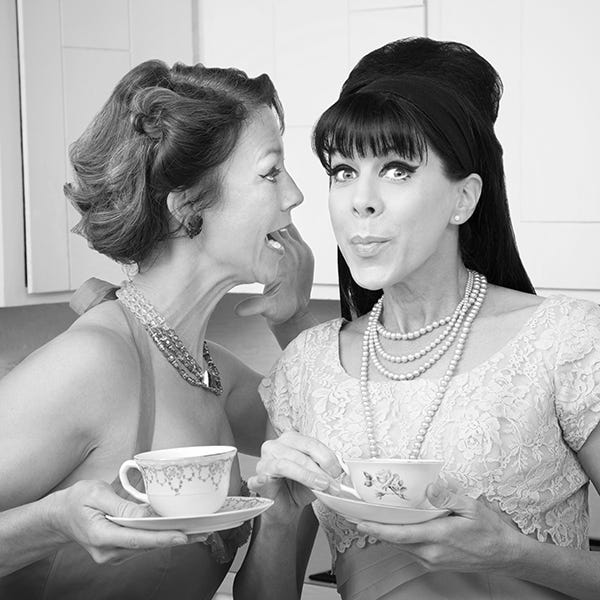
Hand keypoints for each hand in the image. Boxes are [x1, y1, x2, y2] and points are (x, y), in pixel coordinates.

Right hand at [49, 480, 192, 564]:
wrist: (60, 517)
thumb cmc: (76, 501)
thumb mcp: (96, 494)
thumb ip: (121, 505)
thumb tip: (145, 513)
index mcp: (100, 535)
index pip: (137, 539)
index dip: (162, 538)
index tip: (183, 536)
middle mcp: (108, 551)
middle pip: (147, 545)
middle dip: (175, 537)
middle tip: (203, 530)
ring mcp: (113, 555)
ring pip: (147, 546)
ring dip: (170, 538)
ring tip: (197, 529)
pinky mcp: (119, 552)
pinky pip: (143, 545)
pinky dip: (160, 537)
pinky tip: (177, 530)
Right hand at [235, 224, 313, 323]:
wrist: (296, 312)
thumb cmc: (280, 311)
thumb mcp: (268, 309)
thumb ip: (255, 306)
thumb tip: (238, 310)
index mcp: (284, 261)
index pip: (268, 235)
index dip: (255, 230)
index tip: (242, 229)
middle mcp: (295, 253)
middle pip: (276, 227)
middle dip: (261, 225)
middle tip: (246, 224)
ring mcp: (301, 250)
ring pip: (285, 225)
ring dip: (271, 224)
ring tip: (256, 224)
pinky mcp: (304, 249)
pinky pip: (292, 230)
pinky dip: (282, 227)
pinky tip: (269, 231)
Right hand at [247, 432, 341, 516]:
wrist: (285, 509)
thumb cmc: (298, 489)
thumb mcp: (316, 476)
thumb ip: (325, 469)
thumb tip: (339, 470)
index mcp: (291, 441)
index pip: (310, 442)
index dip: (326, 455)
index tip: (338, 470)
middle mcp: (275, 446)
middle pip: (300, 451)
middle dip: (320, 467)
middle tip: (333, 481)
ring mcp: (264, 461)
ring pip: (287, 462)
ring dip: (308, 475)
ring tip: (322, 485)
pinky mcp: (258, 478)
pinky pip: (266, 475)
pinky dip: (272, 478)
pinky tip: (281, 484)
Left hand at [356, 480, 523, 573]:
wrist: (504, 555)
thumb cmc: (489, 531)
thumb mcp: (471, 507)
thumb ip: (447, 497)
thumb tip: (429, 487)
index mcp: (438, 537)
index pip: (399, 534)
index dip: (377, 528)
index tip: (360, 521)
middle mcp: (431, 553)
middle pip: (394, 541)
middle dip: (374, 529)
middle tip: (357, 515)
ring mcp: (431, 561)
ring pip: (401, 546)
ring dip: (385, 534)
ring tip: (370, 519)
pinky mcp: (434, 563)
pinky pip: (410, 550)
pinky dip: (399, 539)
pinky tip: (395, 528)